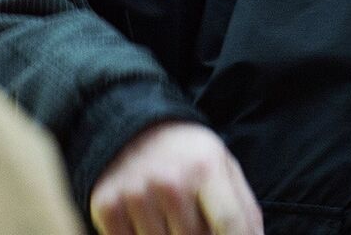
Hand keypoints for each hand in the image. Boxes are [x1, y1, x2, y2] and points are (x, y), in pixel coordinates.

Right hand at [87, 121, 262, 234]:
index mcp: (206, 168)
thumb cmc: (188, 155)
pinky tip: (147, 220)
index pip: (230, 223)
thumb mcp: (223, 168)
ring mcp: (136, 194)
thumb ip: (244, 209)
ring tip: (171, 217)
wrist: (133, 127)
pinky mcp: (107, 206)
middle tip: (193, 218)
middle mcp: (170, 180)